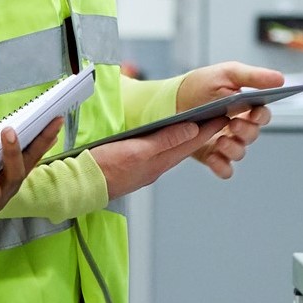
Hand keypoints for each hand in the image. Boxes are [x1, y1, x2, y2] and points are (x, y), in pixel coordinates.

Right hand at [89, 118, 228, 198]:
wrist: (77, 187)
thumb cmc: (103, 169)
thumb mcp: (136, 150)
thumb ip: (164, 141)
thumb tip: (192, 130)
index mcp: (158, 161)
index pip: (190, 142)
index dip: (208, 128)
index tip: (224, 115)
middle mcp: (155, 167)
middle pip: (184, 147)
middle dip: (203, 133)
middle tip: (218, 117)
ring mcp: (144, 169)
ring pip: (172, 151)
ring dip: (187, 139)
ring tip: (200, 125)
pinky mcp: (133, 168)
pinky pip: (159, 154)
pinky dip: (169, 144)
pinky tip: (169, 139)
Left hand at [175, 61, 283, 179]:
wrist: (170, 101)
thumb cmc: (200, 85)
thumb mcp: (227, 74)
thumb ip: (254, 77)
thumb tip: (281, 79)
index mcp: (245, 108)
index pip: (262, 115)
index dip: (261, 116)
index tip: (254, 112)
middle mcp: (238, 127)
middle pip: (252, 135)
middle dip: (245, 131)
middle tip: (233, 123)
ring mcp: (225, 142)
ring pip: (240, 153)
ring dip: (233, 148)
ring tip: (220, 140)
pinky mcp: (211, 155)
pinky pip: (224, 169)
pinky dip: (221, 166)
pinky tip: (213, 156)